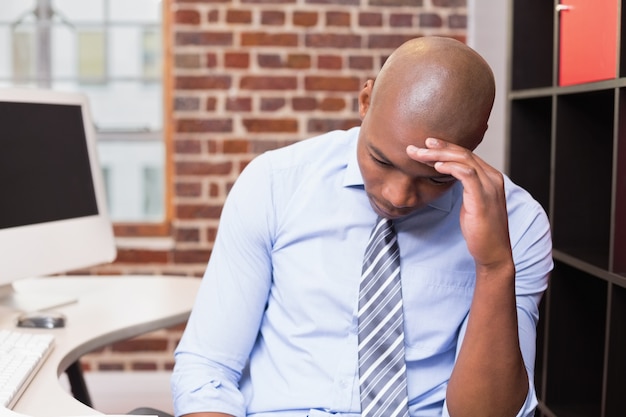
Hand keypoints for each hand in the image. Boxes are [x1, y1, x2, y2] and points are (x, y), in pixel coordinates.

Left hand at [407, 138, 512, 270]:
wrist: (492, 252)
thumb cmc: (480, 229)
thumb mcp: (472, 202)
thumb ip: (466, 185)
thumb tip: (449, 175)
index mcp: (490, 177)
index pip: (466, 154)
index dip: (445, 147)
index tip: (426, 145)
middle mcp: (492, 178)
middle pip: (463, 153)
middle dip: (438, 148)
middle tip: (417, 146)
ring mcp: (490, 187)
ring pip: (464, 160)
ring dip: (439, 156)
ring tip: (420, 155)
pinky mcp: (483, 198)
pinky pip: (467, 175)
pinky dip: (451, 167)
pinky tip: (436, 167)